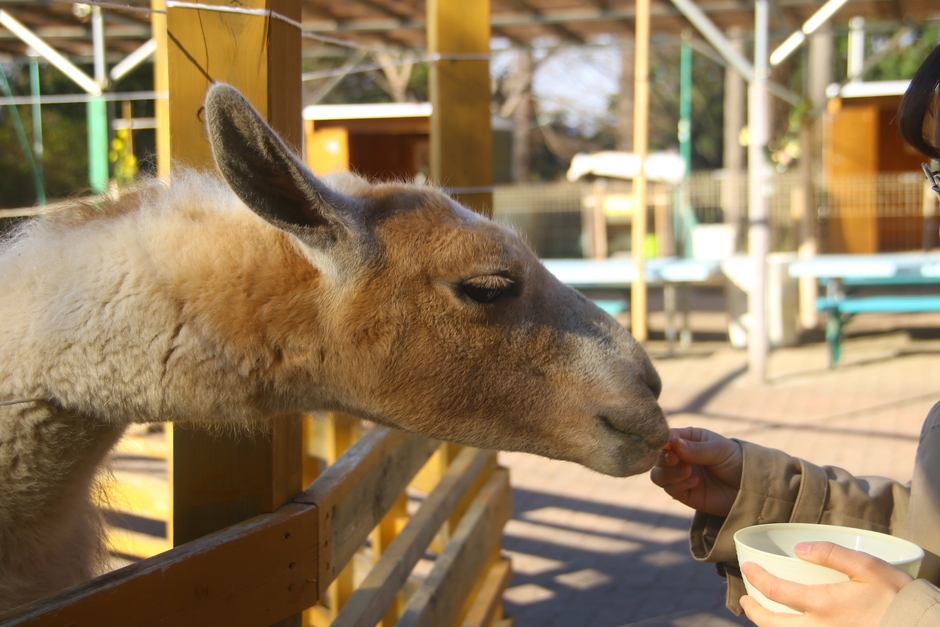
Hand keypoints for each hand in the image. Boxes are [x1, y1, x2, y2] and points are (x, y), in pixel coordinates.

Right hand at [650, 427, 741, 516]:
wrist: (751, 488)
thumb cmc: (737, 461)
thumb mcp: (719, 450)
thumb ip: (696, 448)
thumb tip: (672, 442)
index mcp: (687, 439)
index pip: (665, 437)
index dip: (662, 441)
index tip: (669, 446)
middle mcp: (680, 456)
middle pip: (658, 457)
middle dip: (664, 459)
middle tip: (677, 460)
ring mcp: (680, 475)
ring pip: (658, 474)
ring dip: (669, 473)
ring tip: (689, 472)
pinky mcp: (683, 493)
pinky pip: (669, 489)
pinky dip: (678, 485)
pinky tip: (696, 482)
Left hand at [740, 541, 912, 625]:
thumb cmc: (897, 597)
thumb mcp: (867, 566)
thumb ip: (831, 553)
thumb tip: (799, 549)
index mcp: (823, 605)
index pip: (775, 590)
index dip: (756, 578)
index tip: (747, 568)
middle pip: (772, 624)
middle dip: (753, 611)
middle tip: (744, 600)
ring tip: (761, 615)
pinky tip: (789, 626)